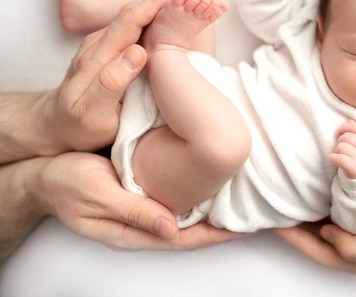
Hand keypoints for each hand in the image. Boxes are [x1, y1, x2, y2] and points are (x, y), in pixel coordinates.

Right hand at [32, 152, 246, 249]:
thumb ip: (132, 212)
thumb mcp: (97, 195)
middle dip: (221, 224)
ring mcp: (143, 208)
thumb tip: (170, 229)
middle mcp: (143, 222)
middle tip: (252, 211)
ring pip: (186, 213)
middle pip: (191, 229)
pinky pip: (175, 196)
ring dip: (211, 206)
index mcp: (134, 231)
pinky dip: (196, 191)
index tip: (245, 229)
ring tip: (239, 195)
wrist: (45, 173)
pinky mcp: (141, 191)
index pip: (185, 239)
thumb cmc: (66, 184)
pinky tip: (209, 180)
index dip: (216, 235)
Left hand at [47, 0, 182, 153]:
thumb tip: (138, 52)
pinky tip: (176, 19)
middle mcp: (99, 45)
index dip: (156, 5)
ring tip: (196, 1)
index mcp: (97, 58)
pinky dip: (158, 19)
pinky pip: (135, 28)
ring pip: (136, 17)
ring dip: (165, 7)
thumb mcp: (91, 115)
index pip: (130, 21)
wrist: (57, 126)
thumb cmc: (78, 127)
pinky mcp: (110, 50)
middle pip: (135, 12)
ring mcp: (104, 45)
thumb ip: (110, 83)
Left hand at [274, 188, 355, 278]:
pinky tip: (326, 175)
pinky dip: (335, 190)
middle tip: (277, 201)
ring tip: (295, 186)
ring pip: (332, 214)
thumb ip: (352, 247)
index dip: (292, 238)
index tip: (270, 222)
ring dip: (315, 202)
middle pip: (320, 233)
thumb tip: (323, 232)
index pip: (316, 250)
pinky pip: (349, 200)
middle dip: (298, 220)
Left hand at [328, 120, 355, 178]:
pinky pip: (339, 158)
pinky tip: (332, 158)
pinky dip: (332, 157)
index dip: (345, 127)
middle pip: (347, 136)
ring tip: (339, 154)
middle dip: (340, 140)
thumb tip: (348, 121)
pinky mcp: (354, 168)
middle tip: (341, 147)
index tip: (339, 132)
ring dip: (337, 150)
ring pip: (342, 146)